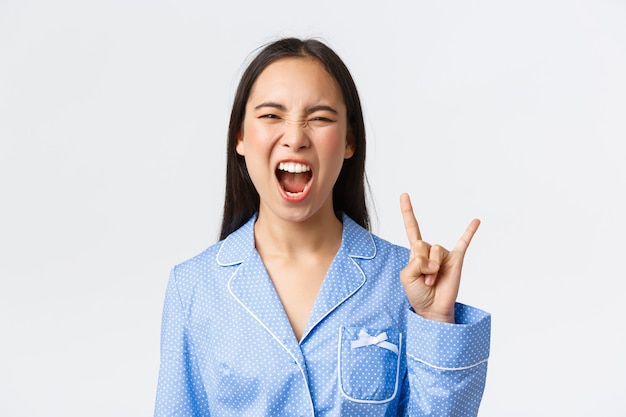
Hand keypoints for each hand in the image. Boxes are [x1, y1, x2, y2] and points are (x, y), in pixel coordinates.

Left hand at [399, 193, 479, 322]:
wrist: (432, 309)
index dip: (407, 212)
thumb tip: (432, 259)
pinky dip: (469, 231)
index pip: (412, 227)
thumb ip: (415, 262)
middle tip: (424, 279)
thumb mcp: (406, 277)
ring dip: (431, 269)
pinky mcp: (456, 260)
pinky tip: (476, 221)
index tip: (404, 195)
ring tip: (432, 280)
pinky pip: (464, 242)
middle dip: (420, 263)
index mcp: (416, 252)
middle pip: (421, 244)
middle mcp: (431, 250)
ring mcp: (444, 255)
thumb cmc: (418, 293)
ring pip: (435, 250)